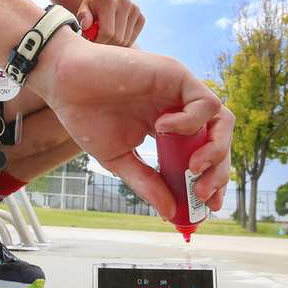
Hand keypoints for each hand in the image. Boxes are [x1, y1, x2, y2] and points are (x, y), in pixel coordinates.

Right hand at [29, 30, 233, 217]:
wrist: (64, 84)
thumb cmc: (86, 116)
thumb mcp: (118, 159)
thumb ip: (146, 183)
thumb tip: (170, 212)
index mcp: (169, 128)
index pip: (204, 154)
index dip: (212, 179)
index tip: (206, 205)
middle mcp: (180, 109)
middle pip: (219, 141)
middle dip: (218, 172)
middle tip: (201, 194)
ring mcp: (180, 92)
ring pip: (223, 121)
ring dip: (216, 149)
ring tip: (193, 167)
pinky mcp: (178, 75)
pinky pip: (206, 103)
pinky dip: (192, 122)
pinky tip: (163, 128)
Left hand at [76, 0, 143, 47]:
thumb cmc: (93, 7)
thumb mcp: (84, 8)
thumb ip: (83, 16)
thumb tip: (85, 25)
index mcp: (109, 1)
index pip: (107, 32)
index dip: (98, 42)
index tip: (92, 43)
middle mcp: (125, 3)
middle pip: (118, 38)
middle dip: (106, 45)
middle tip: (97, 42)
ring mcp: (135, 10)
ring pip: (126, 41)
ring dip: (114, 45)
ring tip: (105, 38)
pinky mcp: (141, 18)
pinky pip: (132, 39)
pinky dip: (123, 43)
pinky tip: (115, 35)